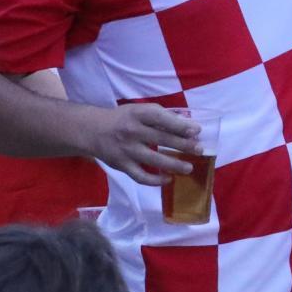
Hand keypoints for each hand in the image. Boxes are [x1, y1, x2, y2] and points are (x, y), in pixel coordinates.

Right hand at [82, 103, 201, 185]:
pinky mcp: (121, 165)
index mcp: (138, 114)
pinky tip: (168, 179)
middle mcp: (132, 132)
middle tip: (199, 150)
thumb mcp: (140, 111)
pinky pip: (140, 176)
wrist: (92, 131)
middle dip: (183, 145)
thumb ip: (161, 117)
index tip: (196, 130)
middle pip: (161, 139)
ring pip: (153, 160)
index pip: (161, 119)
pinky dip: (155, 180)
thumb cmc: (123, 119)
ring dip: (174, 165)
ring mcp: (126, 150)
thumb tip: (187, 124)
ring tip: (189, 167)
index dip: (180, 125)